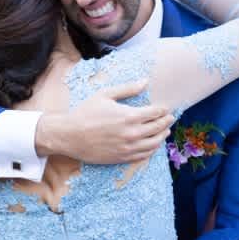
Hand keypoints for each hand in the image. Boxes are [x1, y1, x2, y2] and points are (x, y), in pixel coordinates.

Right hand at [35, 79, 174, 163]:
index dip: (163, 109)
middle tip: (169, 118)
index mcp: (129, 116)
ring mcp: (129, 147)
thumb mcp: (105, 95)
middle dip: (166, 121)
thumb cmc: (85, 113)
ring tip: (165, 130)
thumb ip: (127, 89)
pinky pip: (144, 155)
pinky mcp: (123, 157)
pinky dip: (152, 148)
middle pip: (159, 128)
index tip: (165, 107)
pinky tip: (153, 143)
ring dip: (163, 136)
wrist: (69, 136)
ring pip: (155, 143)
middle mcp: (132, 134)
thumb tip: (145, 82)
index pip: (156, 113)